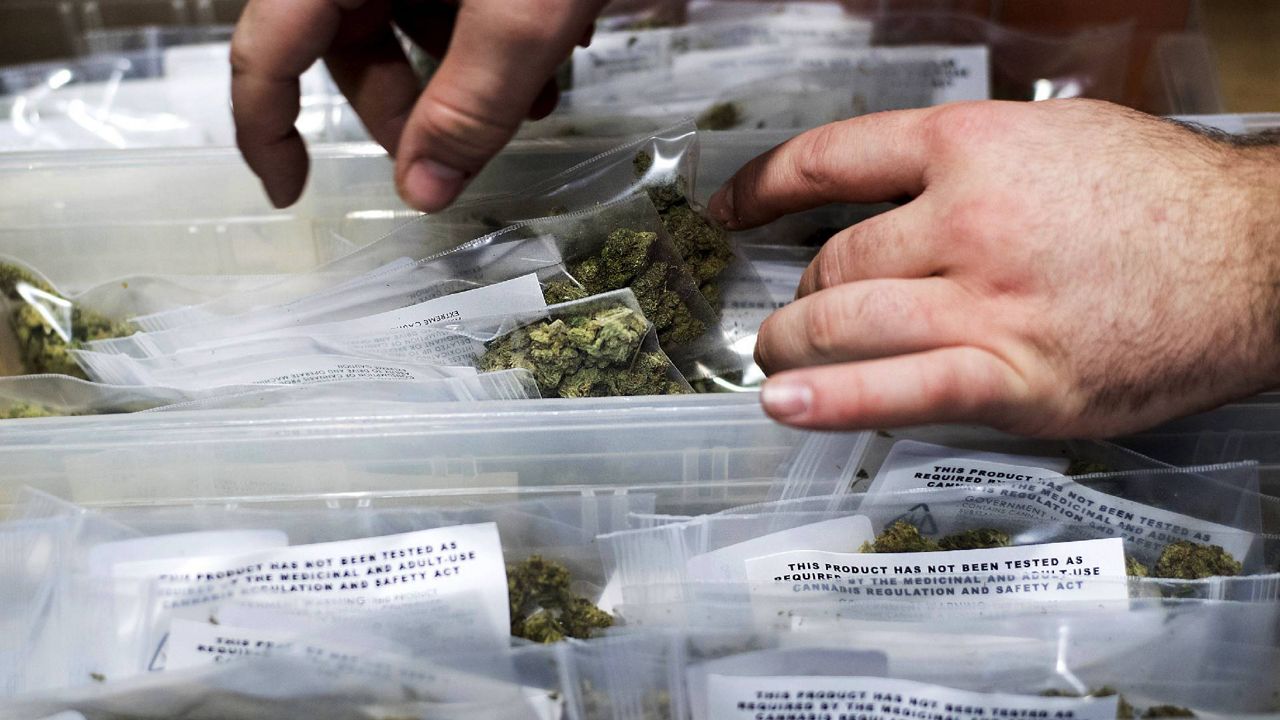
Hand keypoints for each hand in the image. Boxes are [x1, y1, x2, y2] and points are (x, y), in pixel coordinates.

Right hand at [230, 0, 603, 210]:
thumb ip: (474, 101)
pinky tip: (546, 42)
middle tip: (461, 149)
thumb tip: (423, 190)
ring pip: (401, 15)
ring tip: (538, 96)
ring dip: (462, 71)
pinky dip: (483, 25)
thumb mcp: (522, 7)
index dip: (266, 132)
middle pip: (346, 43)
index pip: (264, 54)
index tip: (293, 190)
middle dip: (409, 106)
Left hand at [710, 100, 1279, 436]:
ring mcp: (988, 302)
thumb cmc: (1166, 201)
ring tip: (780, 357)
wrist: (1262, 260)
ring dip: (795, 344)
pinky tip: (785, 405)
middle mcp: (967, 219)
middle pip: (833, 261)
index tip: (733, 212)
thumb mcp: (1057, 140)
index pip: (830, 159)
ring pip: (845, 324)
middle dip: (800, 292)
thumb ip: (969, 163)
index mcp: (973, 147)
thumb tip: (897, 192)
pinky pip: (900, 391)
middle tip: (791, 312)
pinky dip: (833, 402)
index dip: (763, 188)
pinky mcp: (1015, 377)